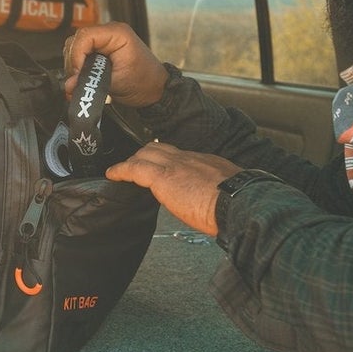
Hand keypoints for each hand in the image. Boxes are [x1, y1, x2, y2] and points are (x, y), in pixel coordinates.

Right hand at [64, 22, 168, 107]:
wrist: (155, 89)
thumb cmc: (144, 82)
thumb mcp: (117, 83)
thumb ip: (92, 81)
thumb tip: (69, 85)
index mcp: (117, 33)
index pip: (85, 36)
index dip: (77, 55)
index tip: (77, 73)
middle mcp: (109, 33)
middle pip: (77, 41)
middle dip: (74, 62)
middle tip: (77, 80)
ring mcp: (104, 41)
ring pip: (76, 48)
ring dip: (74, 66)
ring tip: (79, 82)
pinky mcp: (100, 51)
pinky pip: (81, 55)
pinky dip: (78, 68)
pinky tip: (80, 81)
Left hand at [105, 141, 239, 234]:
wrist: (239, 202)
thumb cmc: (239, 204)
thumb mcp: (229, 192)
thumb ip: (217, 192)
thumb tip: (214, 203)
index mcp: (206, 162)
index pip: (181, 156)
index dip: (167, 160)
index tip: (162, 168)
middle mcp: (189, 158)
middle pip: (160, 148)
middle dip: (145, 155)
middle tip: (135, 166)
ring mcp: (176, 165)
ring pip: (146, 153)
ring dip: (133, 162)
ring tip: (122, 171)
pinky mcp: (163, 176)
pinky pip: (135, 168)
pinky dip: (121, 170)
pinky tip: (113, 175)